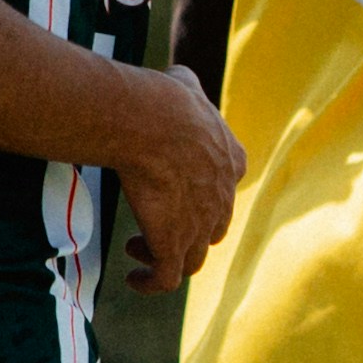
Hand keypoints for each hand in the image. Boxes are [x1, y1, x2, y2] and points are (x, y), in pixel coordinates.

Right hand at [116, 69, 246, 291]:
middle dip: (185, 232)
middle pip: (212, 230)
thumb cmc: (163, 102)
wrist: (151, 123)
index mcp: (230, 161)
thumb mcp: (186, 86)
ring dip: (165, 258)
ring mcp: (200, 225)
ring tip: (138, 248)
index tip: (173, 194)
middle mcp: (222, 198)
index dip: (202, 198)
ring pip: (191, 259)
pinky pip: (167, 278)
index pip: (224, 191)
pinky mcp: (174, 243)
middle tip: (154, 224)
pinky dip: (151, 283)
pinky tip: (133, 279)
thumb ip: (189, 88)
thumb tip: (180, 78)